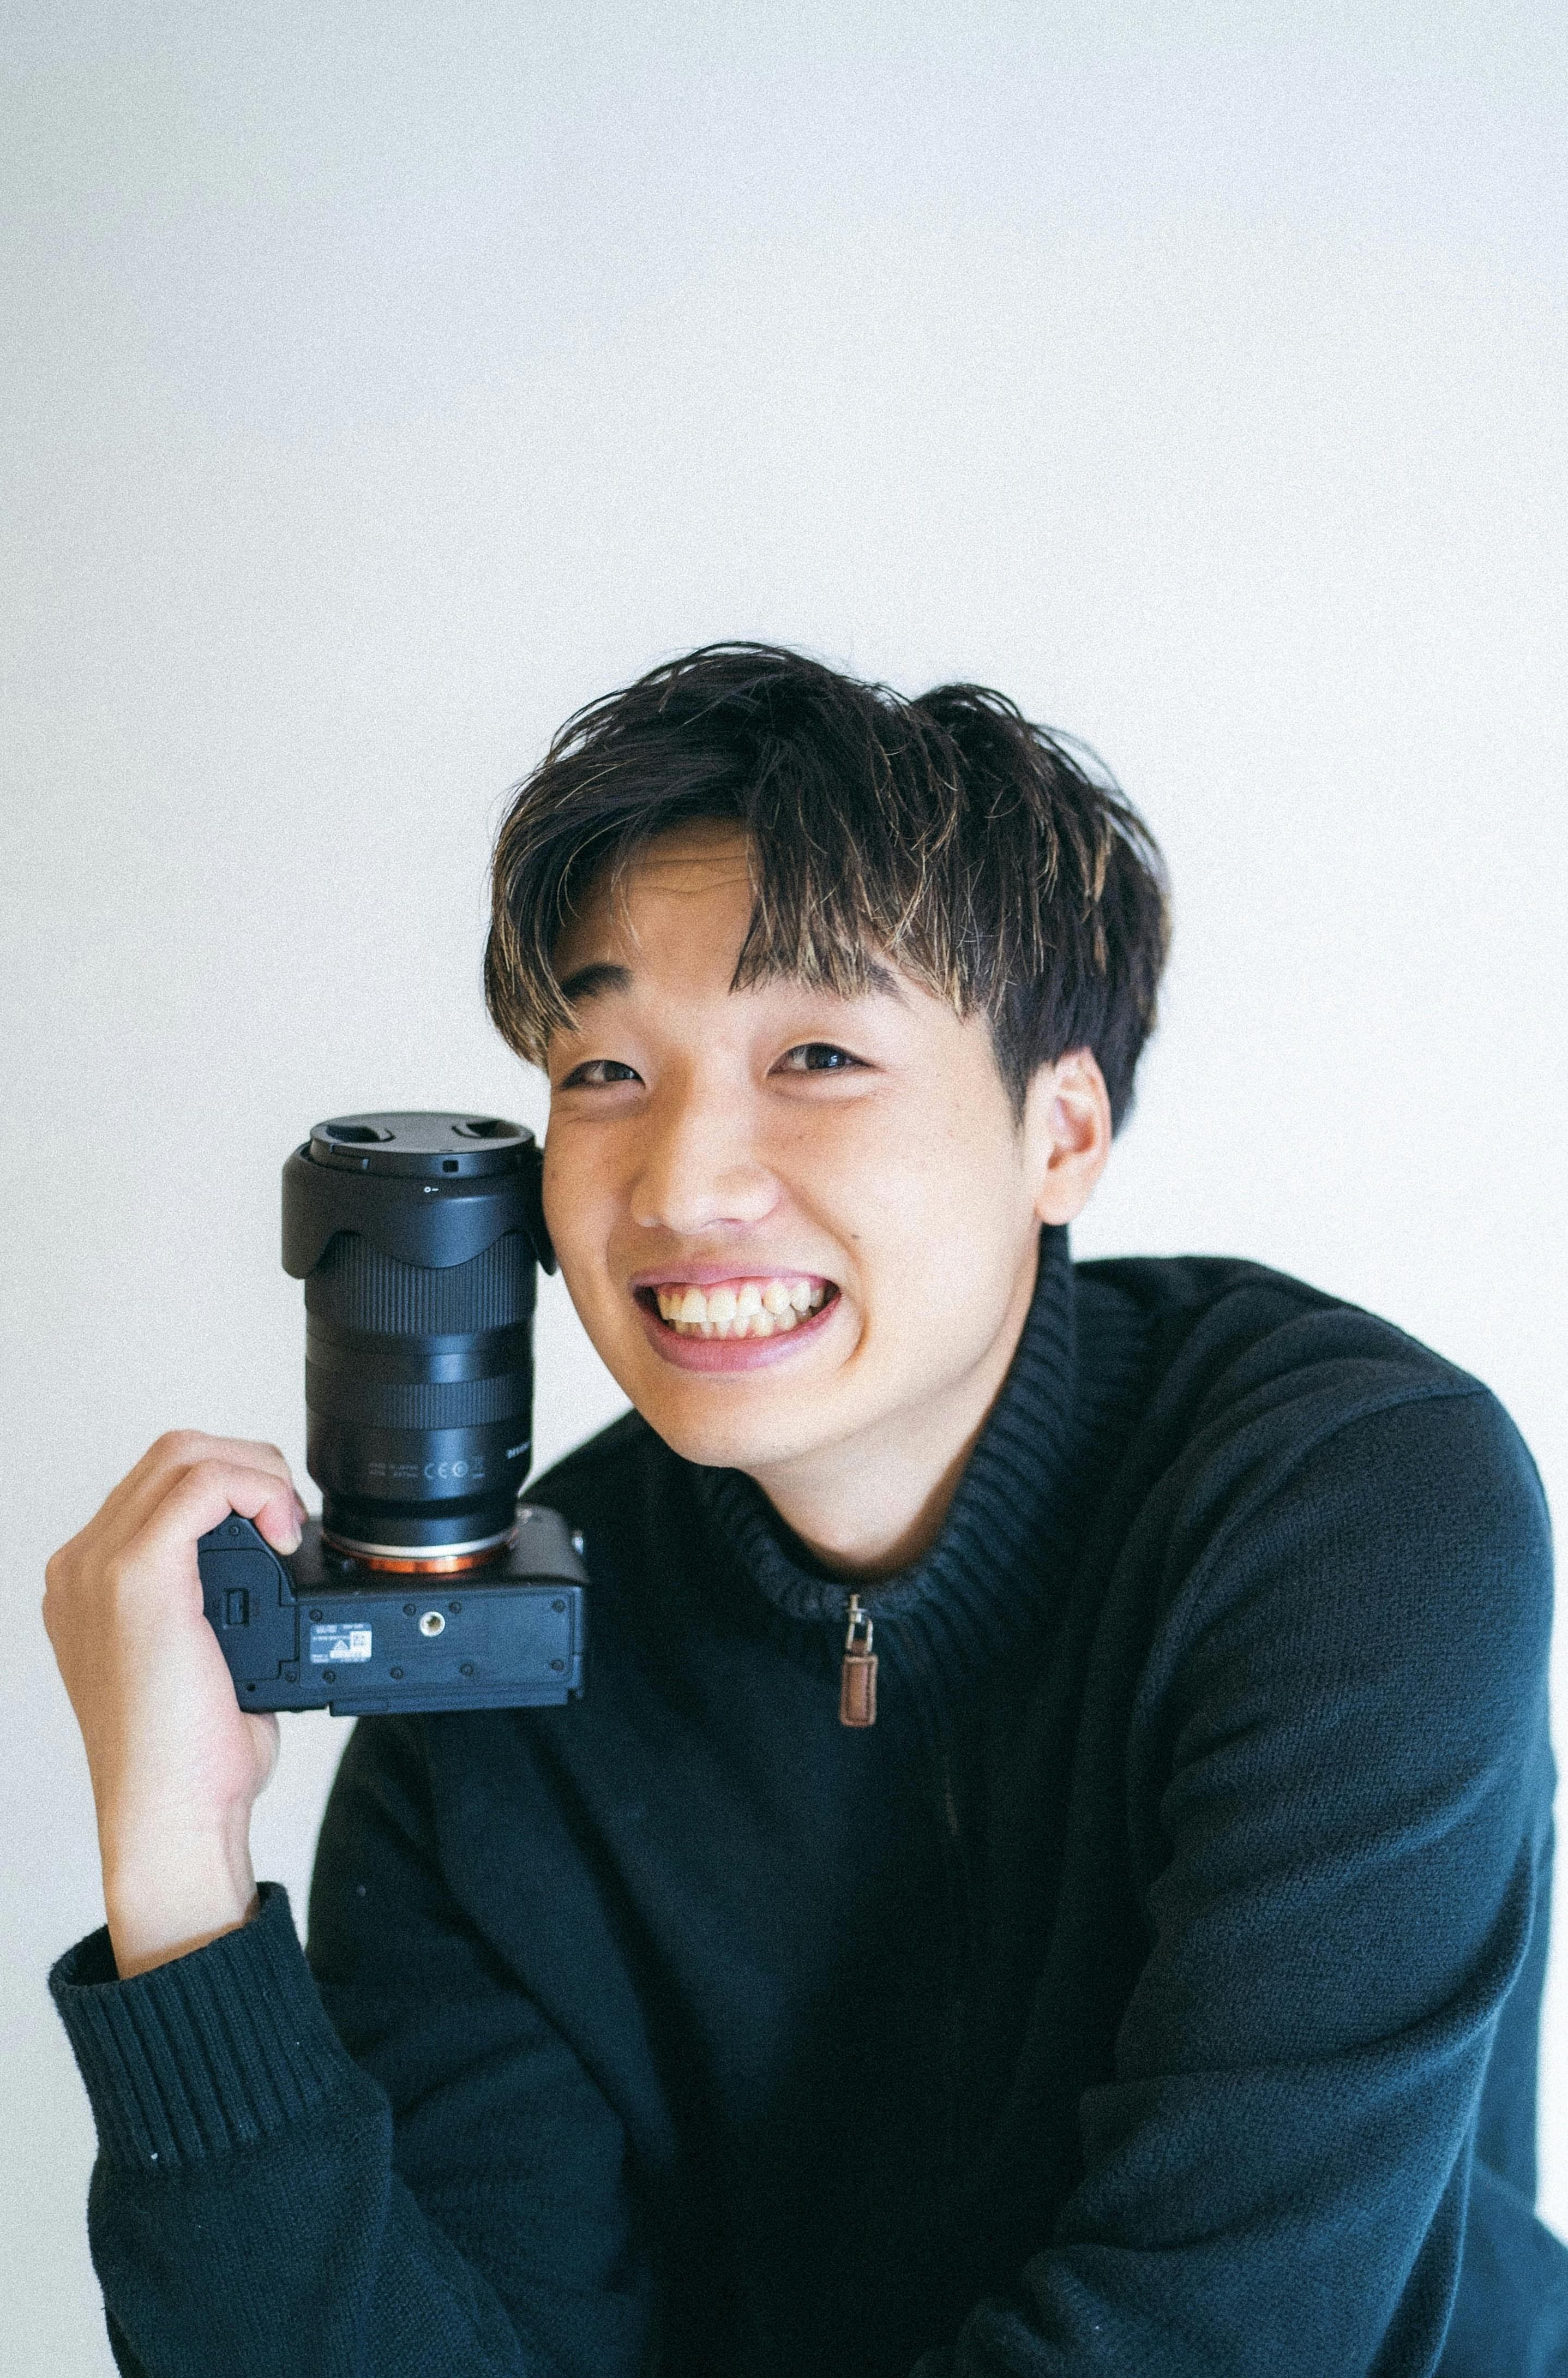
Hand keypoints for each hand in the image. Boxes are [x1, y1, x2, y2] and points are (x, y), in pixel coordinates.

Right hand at [43, 1432, 306, 1976]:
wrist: (172, 1815)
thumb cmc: (191, 1757)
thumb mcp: (201, 1661)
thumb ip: (213, 1605)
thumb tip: (272, 1573)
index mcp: (91, 1583)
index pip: (162, 1484)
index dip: (234, 1486)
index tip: (279, 1529)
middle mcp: (83, 1567)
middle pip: (171, 1456)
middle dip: (248, 1466)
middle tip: (290, 1521)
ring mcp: (98, 1567)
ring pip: (184, 1454)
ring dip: (256, 1472)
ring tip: (288, 1527)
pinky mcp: (134, 1577)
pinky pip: (200, 1483)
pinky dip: (255, 1488)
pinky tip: (283, 1535)